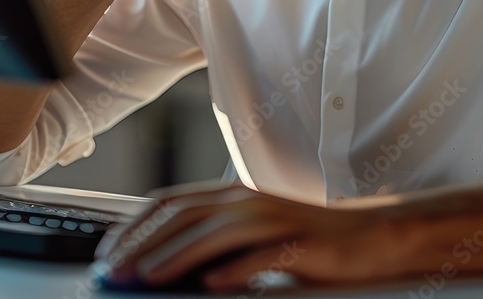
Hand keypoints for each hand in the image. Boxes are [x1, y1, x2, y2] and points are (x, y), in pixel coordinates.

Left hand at [91, 184, 415, 292]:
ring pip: (215, 234)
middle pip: (185, 215)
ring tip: (146, 279)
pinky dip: (234, 270)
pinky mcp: (300, 247)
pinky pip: (261, 258)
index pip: (173, 201)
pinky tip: (211, 286)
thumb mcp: (257, 235)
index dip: (136, 223)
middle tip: (114, 270)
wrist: (372, 236)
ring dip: (176, 257)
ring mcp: (275, 221)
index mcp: (236, 196)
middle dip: (143, 242)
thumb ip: (218, 241)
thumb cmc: (311, 240)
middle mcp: (250, 201)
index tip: (109, 249)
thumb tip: (166, 265)